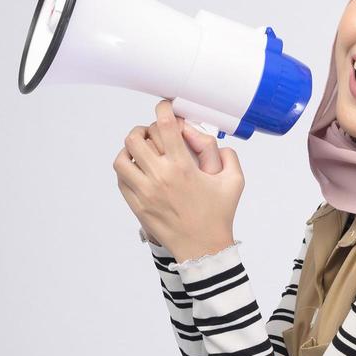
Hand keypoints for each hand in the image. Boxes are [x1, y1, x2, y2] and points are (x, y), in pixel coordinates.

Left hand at [114, 99, 243, 257]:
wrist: (203, 248)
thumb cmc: (219, 215)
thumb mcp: (234, 182)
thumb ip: (229, 156)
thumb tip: (214, 141)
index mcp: (183, 167)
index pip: (165, 126)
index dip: (163, 109)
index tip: (165, 108)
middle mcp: (160, 177)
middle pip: (135, 137)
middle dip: (144, 129)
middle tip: (153, 133)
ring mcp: (145, 192)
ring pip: (122, 158)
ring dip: (130, 149)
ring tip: (142, 151)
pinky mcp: (137, 204)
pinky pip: (121, 178)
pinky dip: (126, 168)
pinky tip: (138, 169)